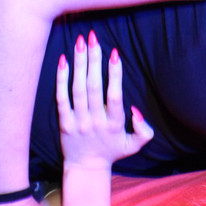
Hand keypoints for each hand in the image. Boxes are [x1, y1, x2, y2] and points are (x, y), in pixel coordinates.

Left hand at [56, 32, 152, 169]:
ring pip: (77, 88)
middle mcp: (95, 121)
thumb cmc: (112, 152)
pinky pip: (61, 97)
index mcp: (114, 125)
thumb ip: (144, 131)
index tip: (115, 53)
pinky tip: (64, 60)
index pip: (114, 96)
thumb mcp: (134, 146)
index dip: (115, 74)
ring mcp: (78, 121)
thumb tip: (136, 111)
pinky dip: (61, 78)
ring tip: (80, 42)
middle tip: (94, 37)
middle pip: (94, 87)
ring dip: (79, 63)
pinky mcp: (64, 122)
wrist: (86, 167)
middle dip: (94, 60)